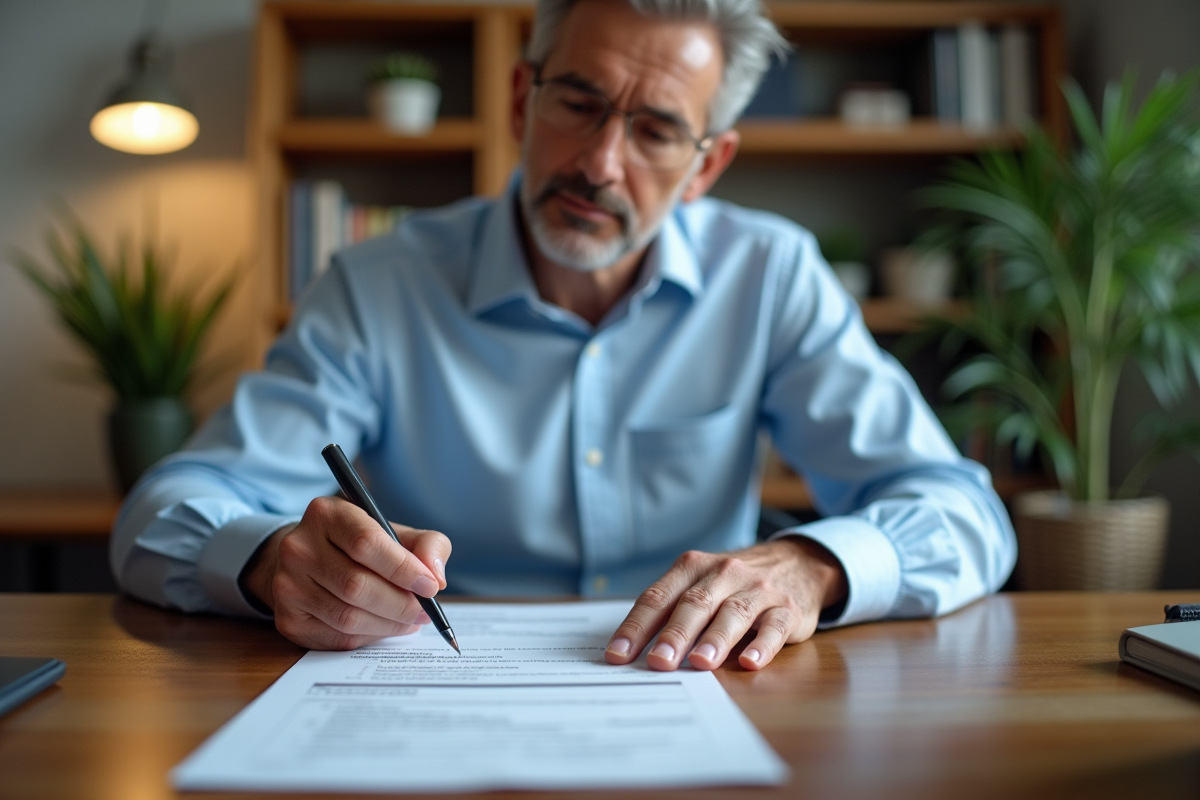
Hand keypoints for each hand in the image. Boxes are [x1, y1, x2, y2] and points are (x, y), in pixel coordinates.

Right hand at [239, 496, 450, 649]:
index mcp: (326, 514)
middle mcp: (298, 547)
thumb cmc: (361, 545)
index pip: (366, 542)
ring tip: (410, 620)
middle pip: (357, 585)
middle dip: (401, 604)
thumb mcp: (396, 532)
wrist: (310, 563)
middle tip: (426, 611)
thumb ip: (426, 545)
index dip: (403, 568)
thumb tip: (436, 576)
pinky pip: (338, 637)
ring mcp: (287, 585)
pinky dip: (370, 636)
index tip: (430, 586)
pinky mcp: (288, 619)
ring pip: (348, 617)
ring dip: (389, 624)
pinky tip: (384, 625)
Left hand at [604, 537, 846, 671]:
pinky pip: (774, 626)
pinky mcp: (787, 608)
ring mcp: (758, 589)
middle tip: (658, 662)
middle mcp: (724, 573)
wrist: (796, 563)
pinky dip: (762, 644)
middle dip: (675, 634)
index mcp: (693, 567)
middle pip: (694, 604)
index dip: (636, 627)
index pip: (658, 598)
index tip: (617, 655)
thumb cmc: (734, 584)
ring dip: (715, 639)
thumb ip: (672, 611)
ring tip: (699, 663)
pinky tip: (749, 661)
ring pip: (733, 613)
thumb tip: (632, 652)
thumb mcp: (702, 584)